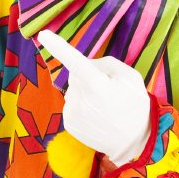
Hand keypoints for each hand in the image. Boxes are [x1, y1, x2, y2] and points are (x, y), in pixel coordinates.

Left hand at [37, 30, 150, 165]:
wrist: (134, 143)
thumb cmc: (135, 106)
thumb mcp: (130, 77)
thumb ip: (106, 64)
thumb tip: (85, 64)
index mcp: (99, 86)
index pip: (76, 62)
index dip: (59, 47)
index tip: (43, 34)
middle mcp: (82, 100)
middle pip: (75, 75)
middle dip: (87, 76)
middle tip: (107, 90)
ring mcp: (74, 114)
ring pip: (72, 90)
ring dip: (84, 92)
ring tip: (104, 107)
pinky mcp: (69, 124)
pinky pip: (70, 103)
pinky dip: (80, 105)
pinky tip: (96, 116)